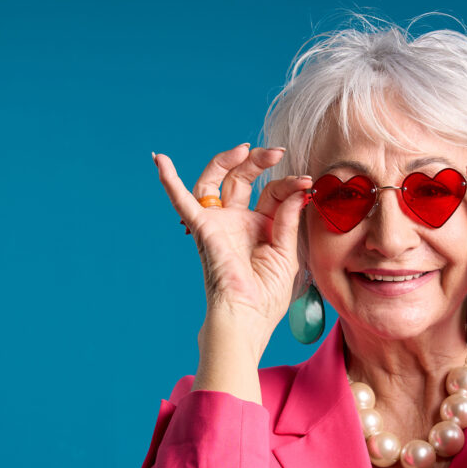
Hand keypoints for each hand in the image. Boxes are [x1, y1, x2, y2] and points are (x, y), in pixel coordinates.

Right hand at [154, 144, 311, 338]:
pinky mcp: (203, 229)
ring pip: (215, 181)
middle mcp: (238, 221)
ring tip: (243, 150)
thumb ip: (289, 220)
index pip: (272, 191)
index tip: (306, 182)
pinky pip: (182, 202)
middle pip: (242, 178)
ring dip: (225, 161)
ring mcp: (219, 223)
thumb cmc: (268, 296)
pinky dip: (169, 181)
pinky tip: (160, 160)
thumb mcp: (288, 254)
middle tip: (276, 152)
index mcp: (261, 226)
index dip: (289, 183)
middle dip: (258, 161)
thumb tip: (298, 190)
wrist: (248, 317)